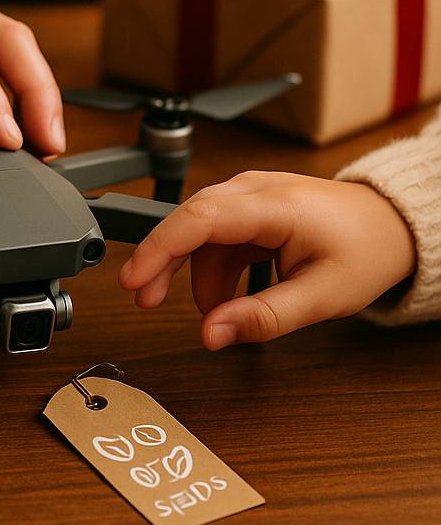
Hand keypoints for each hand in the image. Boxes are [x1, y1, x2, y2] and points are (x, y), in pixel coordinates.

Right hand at [117, 172, 415, 349]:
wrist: (392, 224)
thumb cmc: (366, 250)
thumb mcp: (322, 297)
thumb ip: (263, 318)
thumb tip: (211, 335)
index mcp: (274, 205)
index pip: (199, 219)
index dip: (159, 250)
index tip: (132, 280)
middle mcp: (253, 190)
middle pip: (188, 222)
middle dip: (162, 264)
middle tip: (144, 300)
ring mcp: (249, 193)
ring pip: (199, 232)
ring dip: (193, 273)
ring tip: (210, 313)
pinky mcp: (249, 205)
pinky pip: (215, 235)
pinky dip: (212, 267)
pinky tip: (225, 294)